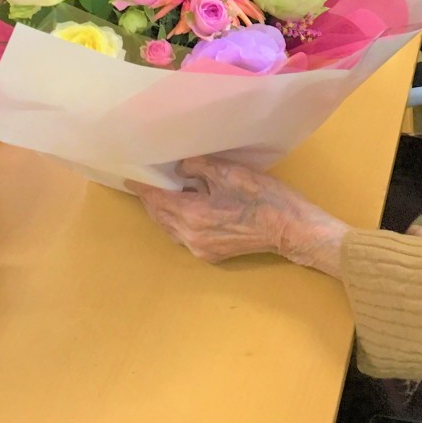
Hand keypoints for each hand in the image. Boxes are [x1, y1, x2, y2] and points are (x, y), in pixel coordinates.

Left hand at [130, 155, 347, 273]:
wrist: (291, 229)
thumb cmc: (263, 197)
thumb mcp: (231, 172)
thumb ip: (199, 167)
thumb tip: (180, 169)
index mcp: (192, 215)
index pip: (157, 200)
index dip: (143, 187)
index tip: (131, 177)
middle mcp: (190, 237)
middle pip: (160, 217)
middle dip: (151, 199)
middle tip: (144, 183)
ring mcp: (201, 249)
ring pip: (171, 228)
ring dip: (164, 212)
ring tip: (162, 194)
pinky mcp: (212, 255)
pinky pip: (185, 236)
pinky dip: (178, 221)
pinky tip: (185, 209)